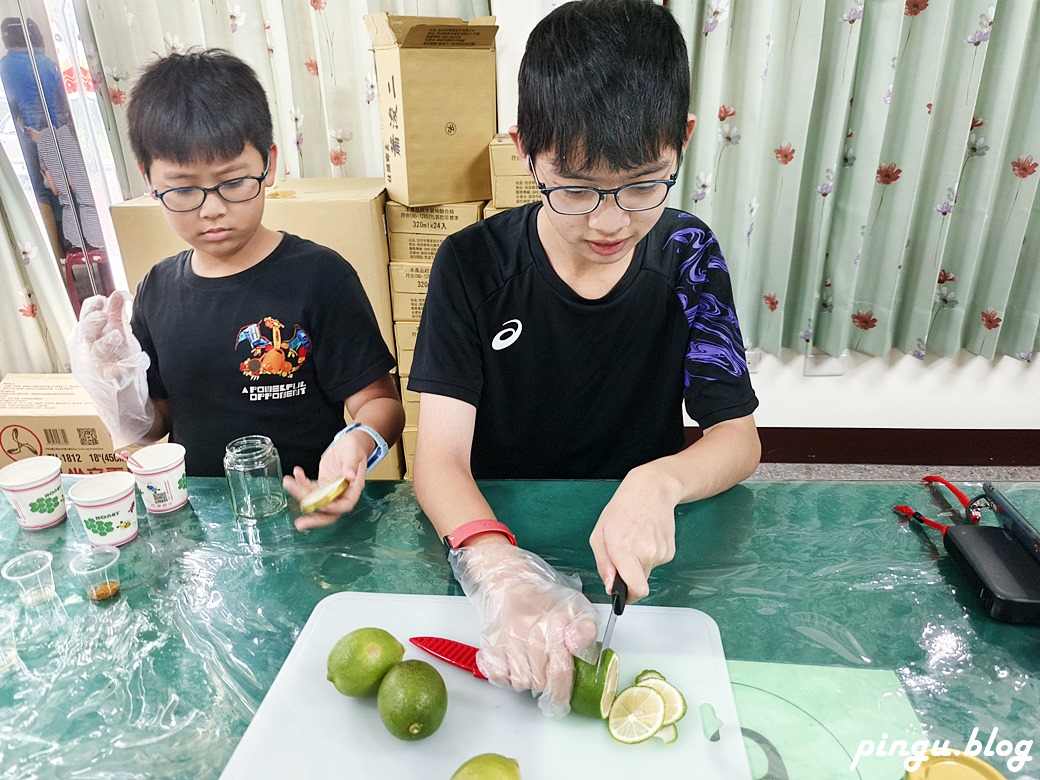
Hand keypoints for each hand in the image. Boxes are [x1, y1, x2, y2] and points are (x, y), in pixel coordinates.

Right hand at [67, 292, 153, 447]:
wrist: (120, 402)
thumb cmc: (116, 365)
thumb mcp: (118, 337)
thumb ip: (117, 317)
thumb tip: (118, 293)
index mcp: (86, 337)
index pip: (86, 314)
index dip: (96, 304)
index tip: (109, 299)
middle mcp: (86, 352)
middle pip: (84, 330)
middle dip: (94, 321)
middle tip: (106, 315)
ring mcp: (95, 369)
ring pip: (94, 352)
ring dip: (106, 343)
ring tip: (118, 336)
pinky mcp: (108, 384)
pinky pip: (113, 375)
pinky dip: (123, 368)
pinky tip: (132, 363)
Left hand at [283, 429, 370, 529]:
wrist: (350, 442)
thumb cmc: (355, 447)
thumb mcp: (354, 453)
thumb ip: (351, 465)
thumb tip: (350, 475)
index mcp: (354, 488)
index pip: (345, 504)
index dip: (332, 508)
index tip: (320, 505)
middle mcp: (343, 493)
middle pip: (329, 512)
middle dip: (314, 519)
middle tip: (300, 524)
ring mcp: (332, 490)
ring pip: (316, 500)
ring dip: (300, 495)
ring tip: (288, 483)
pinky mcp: (323, 485)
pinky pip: (310, 489)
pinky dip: (301, 483)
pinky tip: (296, 473)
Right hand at [449, 543, 598, 717]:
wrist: (511, 582)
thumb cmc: (546, 599)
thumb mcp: (577, 607)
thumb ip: (587, 629)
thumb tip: (581, 647)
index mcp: (555, 627)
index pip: (559, 672)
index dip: (561, 693)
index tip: (561, 703)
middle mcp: (530, 635)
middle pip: (539, 682)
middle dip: (546, 684)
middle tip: (548, 673)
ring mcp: (508, 641)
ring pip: (520, 683)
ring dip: (528, 680)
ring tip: (532, 665)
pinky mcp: (491, 645)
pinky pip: (499, 677)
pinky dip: (506, 677)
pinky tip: (515, 664)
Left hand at [589, 467, 675, 602]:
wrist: (651, 490)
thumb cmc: (623, 509)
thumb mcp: (599, 534)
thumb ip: (603, 564)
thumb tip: (610, 586)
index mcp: (624, 550)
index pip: (636, 589)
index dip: (629, 597)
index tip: (623, 595)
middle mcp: (645, 553)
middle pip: (638, 582)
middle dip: (630, 575)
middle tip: (624, 553)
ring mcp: (660, 552)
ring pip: (647, 571)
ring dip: (639, 562)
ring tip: (636, 539)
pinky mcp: (670, 552)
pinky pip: (656, 563)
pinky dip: (649, 555)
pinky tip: (646, 537)